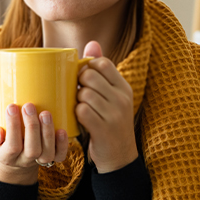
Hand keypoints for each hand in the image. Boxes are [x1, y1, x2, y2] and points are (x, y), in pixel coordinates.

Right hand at [0, 102, 69, 185]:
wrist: (15, 159)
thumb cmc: (0, 144)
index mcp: (7, 157)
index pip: (11, 146)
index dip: (12, 126)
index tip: (12, 106)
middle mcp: (25, 161)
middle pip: (32, 150)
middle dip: (32, 127)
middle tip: (29, 106)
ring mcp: (39, 161)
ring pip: (47, 153)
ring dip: (48, 133)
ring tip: (45, 113)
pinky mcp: (52, 158)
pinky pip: (60, 156)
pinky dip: (63, 145)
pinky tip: (61, 130)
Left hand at [75, 40, 137, 172]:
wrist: (119, 157)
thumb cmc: (110, 122)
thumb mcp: (111, 97)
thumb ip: (102, 71)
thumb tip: (92, 43)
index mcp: (124, 87)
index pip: (103, 63)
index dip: (88, 67)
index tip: (83, 79)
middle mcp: (122, 98)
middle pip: (90, 75)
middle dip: (78, 83)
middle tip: (78, 94)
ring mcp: (114, 114)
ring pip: (84, 93)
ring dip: (76, 100)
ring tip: (79, 107)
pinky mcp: (103, 129)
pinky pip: (82, 111)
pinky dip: (75, 114)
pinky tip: (78, 119)